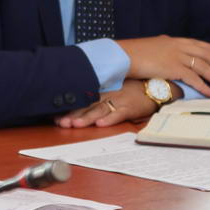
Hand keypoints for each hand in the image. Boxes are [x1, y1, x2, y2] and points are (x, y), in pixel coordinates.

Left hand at [54, 79, 175, 127]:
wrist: (154, 86)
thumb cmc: (131, 88)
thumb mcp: (112, 86)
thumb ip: (96, 94)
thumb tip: (77, 104)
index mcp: (101, 89)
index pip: (81, 98)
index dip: (68, 107)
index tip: (55, 115)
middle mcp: (107, 93)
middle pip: (87, 105)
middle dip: (73, 114)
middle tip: (60, 123)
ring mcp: (118, 100)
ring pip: (99, 110)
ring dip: (86, 118)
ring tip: (75, 124)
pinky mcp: (130, 107)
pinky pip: (118, 114)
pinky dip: (109, 119)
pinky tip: (100, 124)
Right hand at [116, 35, 209, 96]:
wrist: (123, 55)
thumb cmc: (131, 52)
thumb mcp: (149, 45)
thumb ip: (160, 48)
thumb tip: (163, 50)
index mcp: (171, 40)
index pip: (196, 43)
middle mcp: (177, 47)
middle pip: (205, 55)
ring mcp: (177, 57)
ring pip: (203, 67)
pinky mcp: (174, 68)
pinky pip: (194, 78)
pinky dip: (203, 85)